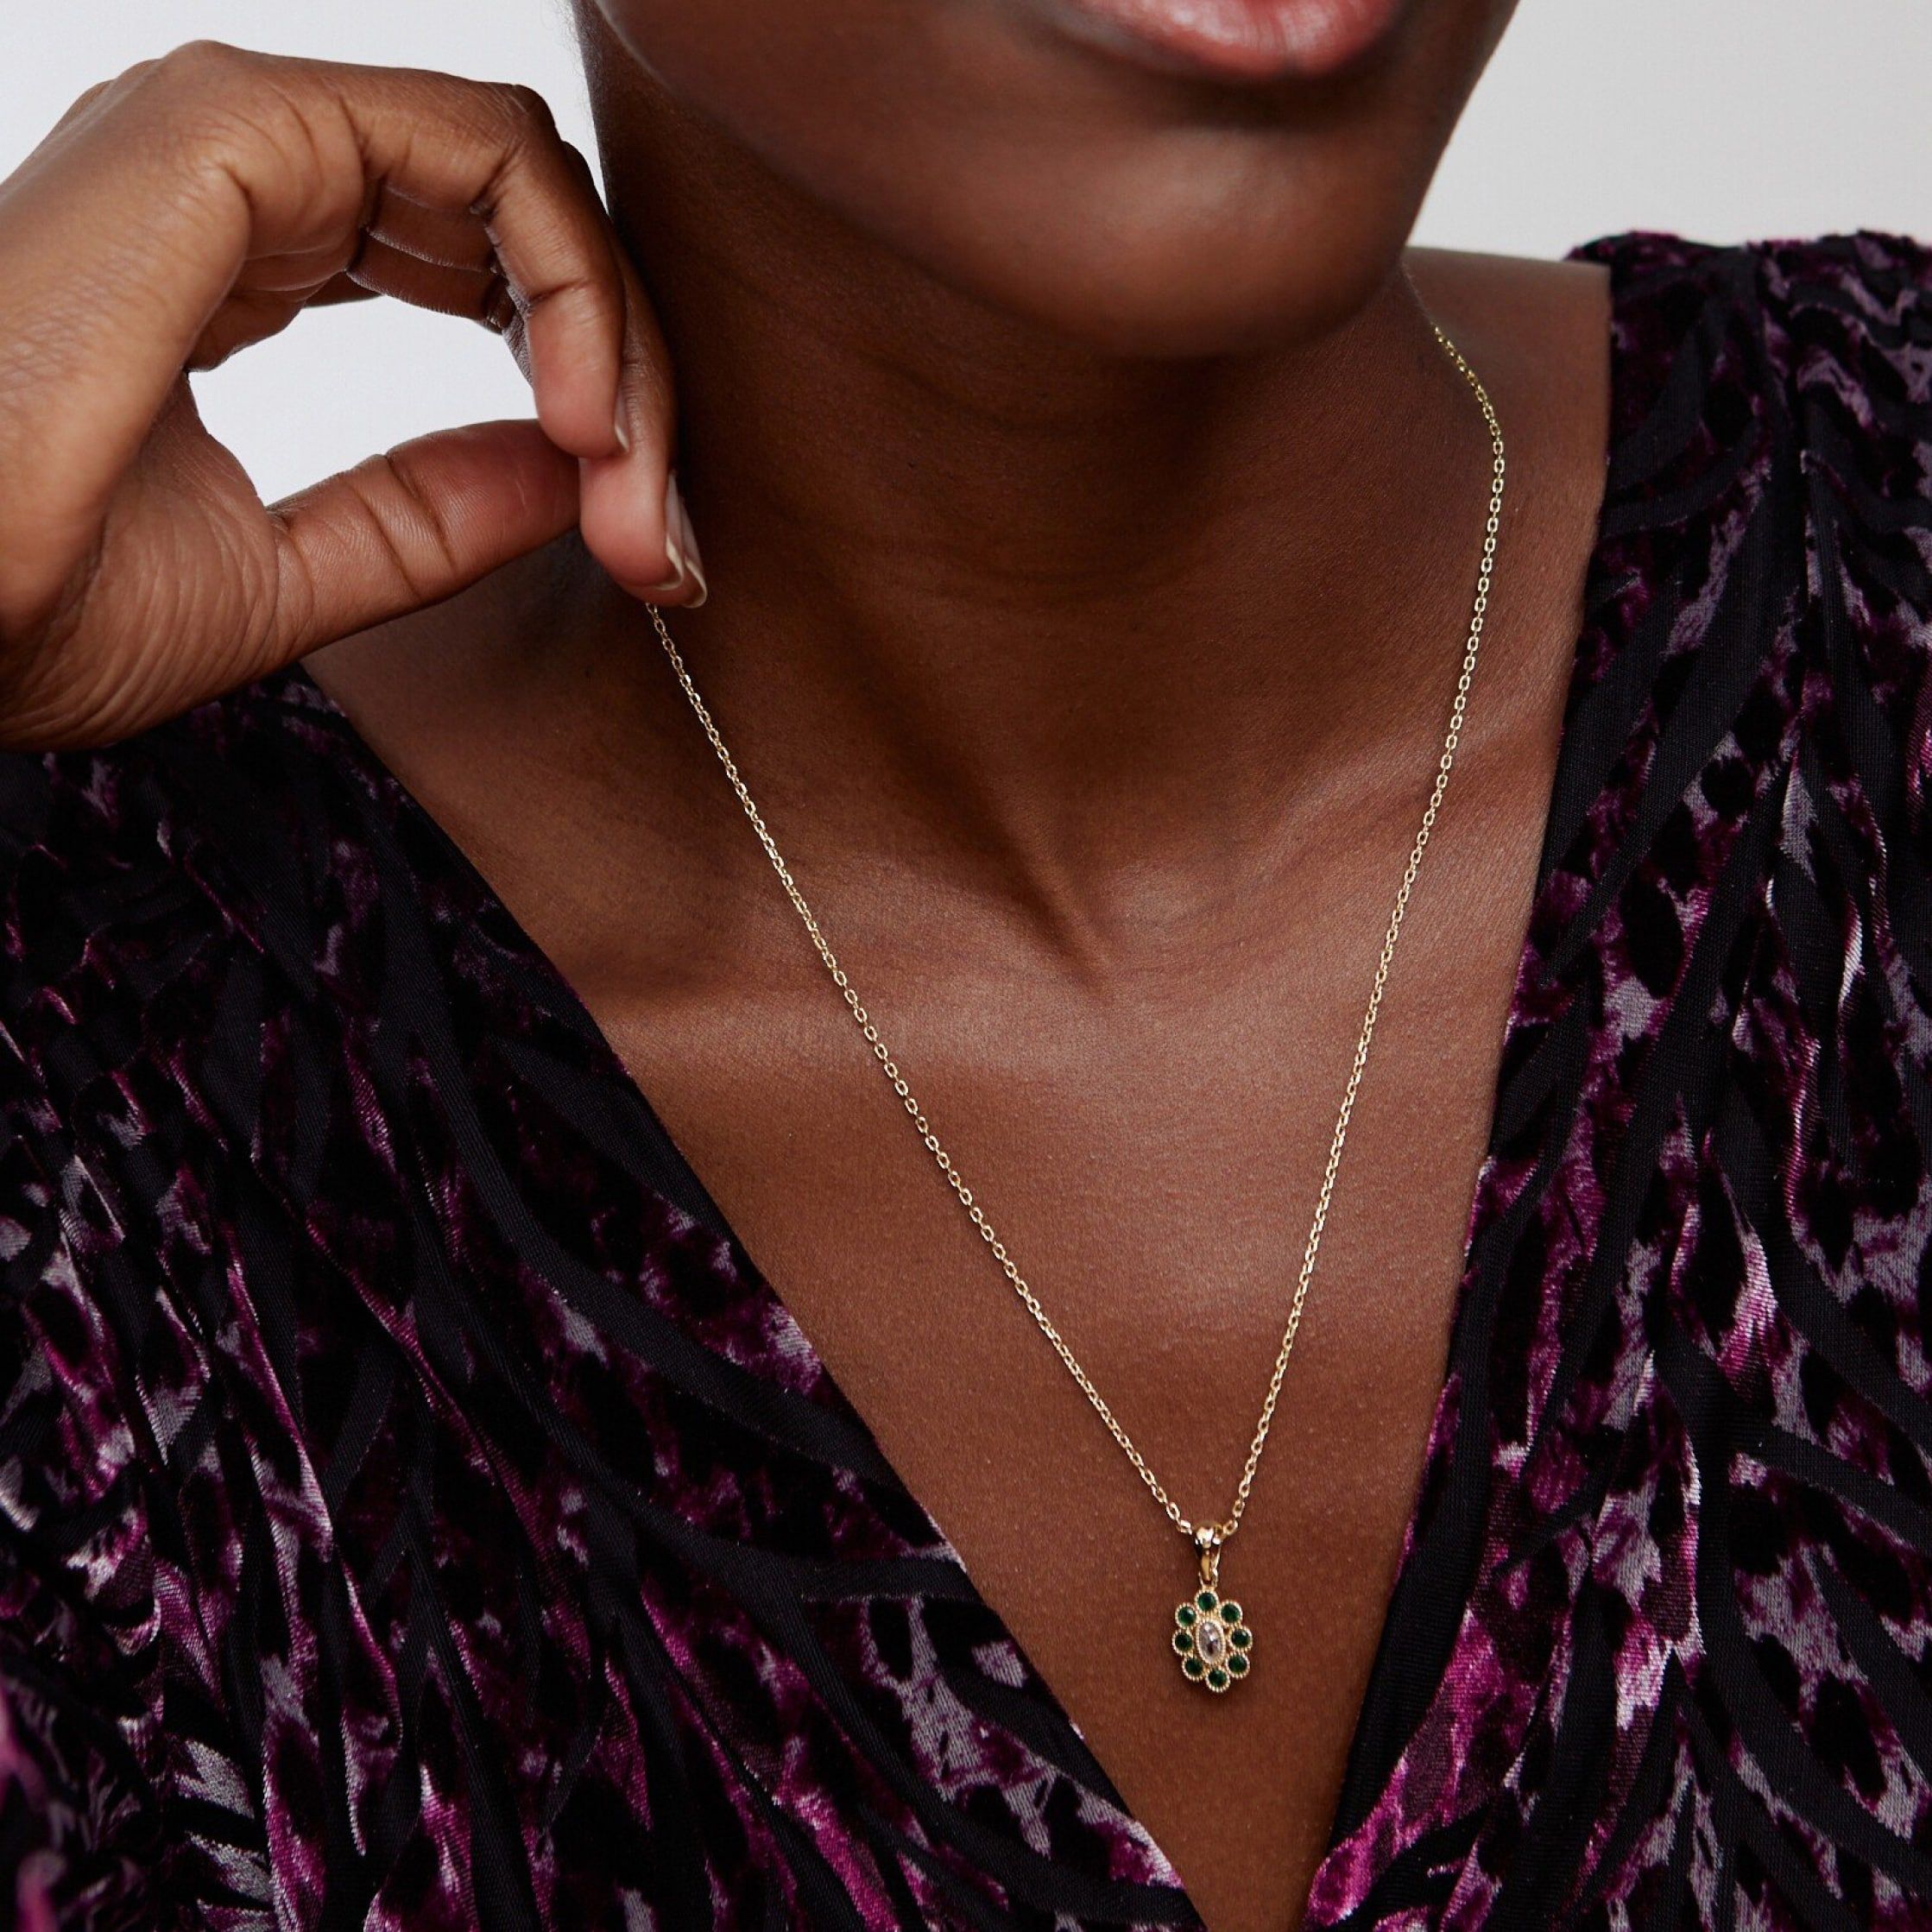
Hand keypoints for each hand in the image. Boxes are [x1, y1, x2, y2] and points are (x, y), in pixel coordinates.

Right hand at [0, 41, 699, 750]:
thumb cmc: (39, 604)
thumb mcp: (298, 574)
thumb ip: (432, 511)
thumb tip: (573, 470)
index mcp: (248, 262)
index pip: (479, 276)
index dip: (590, 403)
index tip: (638, 547)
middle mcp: (251, 183)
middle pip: (525, 234)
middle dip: (630, 386)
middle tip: (660, 539)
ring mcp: (241, 140)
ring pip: (528, 186)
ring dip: (618, 345)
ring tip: (631, 493)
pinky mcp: (234, 126)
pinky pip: (488, 155)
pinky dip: (572, 283)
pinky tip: (582, 418)